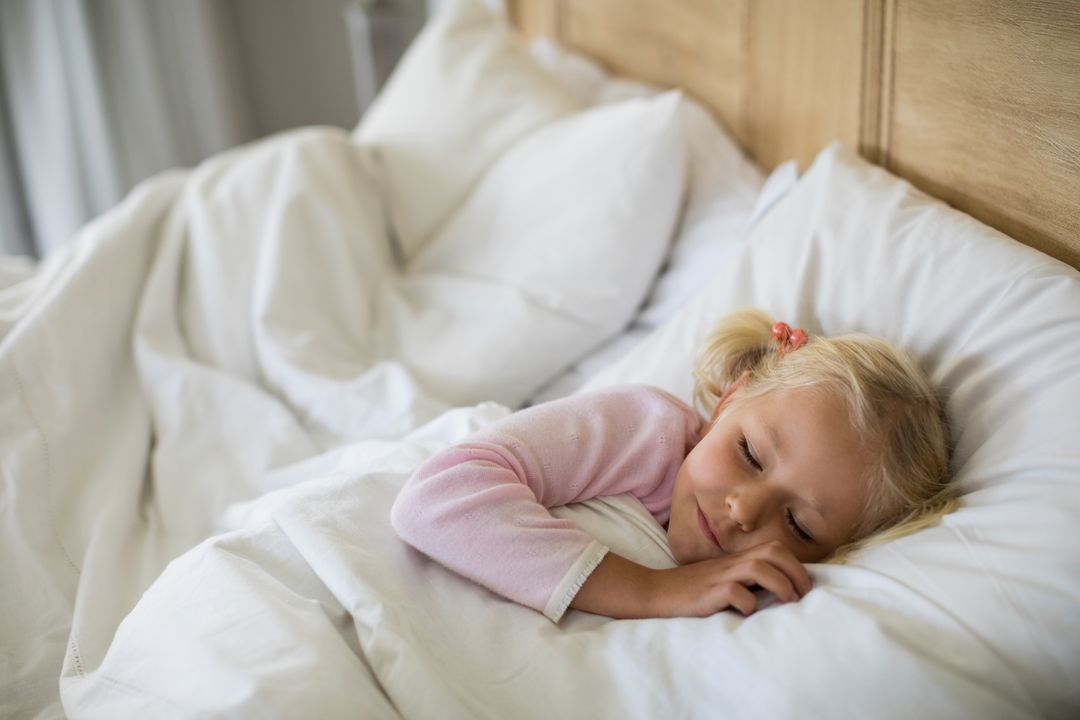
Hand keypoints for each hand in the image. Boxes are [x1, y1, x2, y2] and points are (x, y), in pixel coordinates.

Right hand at [645, 540, 811, 617]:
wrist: (656, 591)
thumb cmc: (692, 590)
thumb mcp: (722, 579)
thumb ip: (745, 579)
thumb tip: (779, 591)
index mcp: (737, 559)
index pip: (775, 548)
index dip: (796, 564)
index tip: (803, 587)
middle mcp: (732, 563)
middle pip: (773, 552)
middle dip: (796, 572)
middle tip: (802, 595)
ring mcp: (720, 576)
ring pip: (759, 568)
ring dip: (781, 585)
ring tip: (788, 602)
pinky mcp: (708, 592)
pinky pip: (736, 594)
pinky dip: (748, 604)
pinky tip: (747, 613)